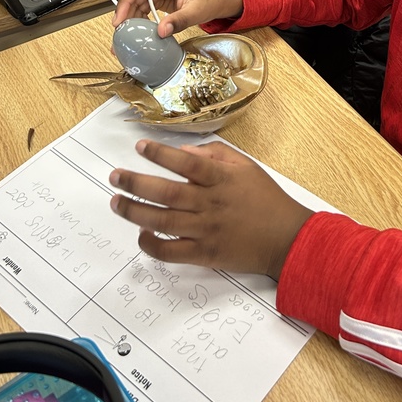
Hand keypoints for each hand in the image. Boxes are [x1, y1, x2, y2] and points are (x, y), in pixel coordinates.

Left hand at [109, 140, 312, 277]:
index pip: (186, 163)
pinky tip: (141, 235)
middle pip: (166, 193)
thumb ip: (215, 154)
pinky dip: (152, 245)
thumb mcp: (246, 166)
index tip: (140, 147)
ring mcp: (206, 231)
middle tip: (115, 176)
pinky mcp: (205, 254)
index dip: (161, 154)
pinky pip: (171, 252)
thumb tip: (184, 151)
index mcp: (221, 179)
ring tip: (116, 202)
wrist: (286, 239)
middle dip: (136, 183)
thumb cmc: (266, 199)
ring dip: (135, 212)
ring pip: (162, 221)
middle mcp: (211, 204)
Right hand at [112, 0, 242, 35]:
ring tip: (126, 34)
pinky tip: (137, 30)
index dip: (125, 0)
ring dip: (130, 17)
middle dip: (125, 12)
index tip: (120, 18)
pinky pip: (142, 6)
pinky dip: (138, 18)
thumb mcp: (197, 11)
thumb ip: (179, 21)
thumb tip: (162, 31)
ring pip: (135, 0)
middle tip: (120, 31)